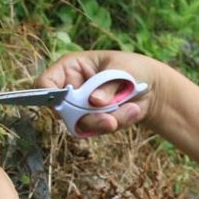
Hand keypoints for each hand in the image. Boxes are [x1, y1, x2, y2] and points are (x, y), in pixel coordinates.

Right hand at [36, 50, 168, 136]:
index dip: (49, 95)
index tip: (66, 103)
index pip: (46, 83)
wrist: (152, 87)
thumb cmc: (133, 68)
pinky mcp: (94, 122)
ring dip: (108, 121)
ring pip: (82, 124)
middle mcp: (71, 89)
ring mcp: (81, 108)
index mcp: (70, 68)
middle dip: (88, 117)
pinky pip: (99, 130)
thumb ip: (107, 85)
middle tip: (110, 120)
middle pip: (62, 111)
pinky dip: (118, 122)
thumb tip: (94, 101)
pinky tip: (134, 110)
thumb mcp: (123, 69)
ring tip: (133, 108)